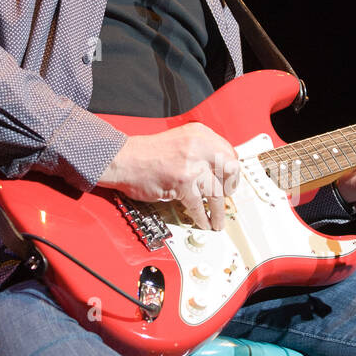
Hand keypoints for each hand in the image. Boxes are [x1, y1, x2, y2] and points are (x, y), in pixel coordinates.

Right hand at [97, 124, 239, 230]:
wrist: (123, 160)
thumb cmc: (145, 153)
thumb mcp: (179, 140)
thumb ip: (199, 150)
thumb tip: (218, 170)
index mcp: (199, 134)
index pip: (228, 152)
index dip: (231, 170)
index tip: (231, 180)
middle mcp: (198, 146)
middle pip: (230, 170)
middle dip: (231, 187)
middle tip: (228, 197)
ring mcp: (191, 165)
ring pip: (216, 192)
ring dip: (218, 211)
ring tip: (218, 220)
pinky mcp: (182, 183)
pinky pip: (198, 205)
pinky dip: (202, 217)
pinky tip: (204, 222)